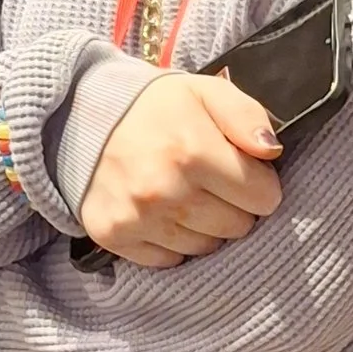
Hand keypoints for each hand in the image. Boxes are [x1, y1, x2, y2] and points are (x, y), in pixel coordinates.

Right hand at [75, 71, 281, 268]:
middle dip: (234, 205)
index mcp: (192, 150)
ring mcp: (137, 217)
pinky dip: (170, 241)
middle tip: (211, 181)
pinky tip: (161, 212)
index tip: (241, 170)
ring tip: (185, 194)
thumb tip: (271, 151)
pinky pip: (168, 260)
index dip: (259, 183)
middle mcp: (164, 189)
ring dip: (204, 225)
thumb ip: (247, 116)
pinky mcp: (113, 235)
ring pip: (205, 247)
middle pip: (237, 226)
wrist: (81, 115)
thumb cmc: (155, 105)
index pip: (264, 198)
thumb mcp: (206, 91)